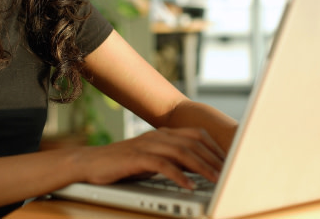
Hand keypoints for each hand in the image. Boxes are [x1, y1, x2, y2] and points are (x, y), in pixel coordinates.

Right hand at [68, 127, 225, 188]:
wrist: (90, 163)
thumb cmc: (123, 164)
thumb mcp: (152, 159)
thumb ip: (173, 159)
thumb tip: (198, 169)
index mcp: (164, 134)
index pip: (197, 135)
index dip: (215, 148)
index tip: (228, 162)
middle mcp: (158, 136)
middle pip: (194, 143)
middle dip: (214, 158)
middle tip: (229, 173)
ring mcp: (147, 145)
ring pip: (182, 152)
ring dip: (202, 167)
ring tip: (216, 180)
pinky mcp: (136, 158)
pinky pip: (162, 165)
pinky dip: (178, 176)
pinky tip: (189, 186)